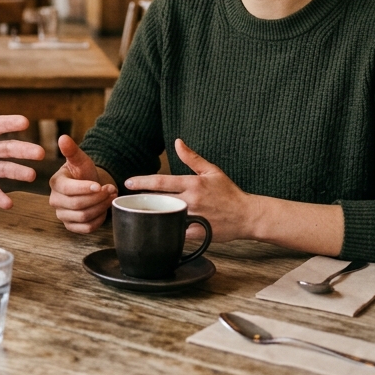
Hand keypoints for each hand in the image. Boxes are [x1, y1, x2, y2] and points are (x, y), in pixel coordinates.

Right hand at [48, 135, 116, 232]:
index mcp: (55, 183)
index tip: (100, 185)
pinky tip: (104, 209)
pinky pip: (86, 228)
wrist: (89, 186)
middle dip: (98, 197)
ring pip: (83, 216)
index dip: (84, 189)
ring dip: (101, 207)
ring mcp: (62, 215)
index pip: (67, 189)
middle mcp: (55, 200)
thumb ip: (72, 150)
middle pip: (77, 204)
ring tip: (110, 197)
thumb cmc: (84, 173)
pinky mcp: (71, 226)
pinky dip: (98, 220)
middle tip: (111, 190)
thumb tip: (63, 138)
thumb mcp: (81, 160)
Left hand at [124, 139, 254, 242]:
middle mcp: (192, 200)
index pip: (162, 182)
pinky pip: (177, 233)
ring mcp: (194, 217)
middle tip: (126, 200)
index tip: (128, 183)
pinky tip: (154, 230)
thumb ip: (192, 158)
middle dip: (140, 200)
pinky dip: (166, 231)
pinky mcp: (198, 233)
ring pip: (165, 217)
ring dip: (150, 215)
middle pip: (159, 199)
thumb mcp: (212, 171)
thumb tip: (178, 142)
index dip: (142, 182)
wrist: (248, 215)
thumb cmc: (229, 193)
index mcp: (193, 184)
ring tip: (135, 214)